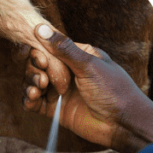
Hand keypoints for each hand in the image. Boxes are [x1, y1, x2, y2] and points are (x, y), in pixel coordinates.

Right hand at [22, 24, 152, 152]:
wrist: (123, 124)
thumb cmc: (114, 90)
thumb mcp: (90, 65)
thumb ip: (64, 49)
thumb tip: (41, 28)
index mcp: (77, 56)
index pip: (49, 47)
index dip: (39, 51)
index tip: (41, 59)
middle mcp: (67, 71)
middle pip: (37, 64)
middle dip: (33, 69)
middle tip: (43, 78)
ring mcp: (61, 90)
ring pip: (33, 81)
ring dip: (29, 82)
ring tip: (38, 89)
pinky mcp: (56, 109)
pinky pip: (34, 102)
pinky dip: (28, 99)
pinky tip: (32, 98)